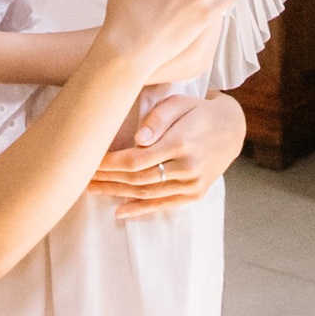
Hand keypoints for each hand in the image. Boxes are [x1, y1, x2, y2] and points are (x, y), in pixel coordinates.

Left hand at [88, 89, 246, 218]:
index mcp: (182, 142)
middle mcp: (188, 167)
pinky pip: (163, 205)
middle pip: (139, 179)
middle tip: (83, 176)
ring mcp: (192, 184)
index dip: (111, 163)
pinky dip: (140, 210)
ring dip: (117, 194)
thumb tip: (138, 139)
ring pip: (148, 194)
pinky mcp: (195, 194)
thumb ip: (158, 118)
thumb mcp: (180, 103)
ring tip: (93, 190)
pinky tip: (119, 212)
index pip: (137, 159)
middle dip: (108, 179)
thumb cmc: (198, 111)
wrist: (232, 129)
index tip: (91, 160)